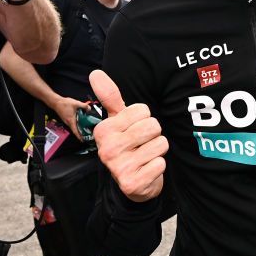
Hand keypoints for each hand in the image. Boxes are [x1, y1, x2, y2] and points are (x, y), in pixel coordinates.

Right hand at [52, 96, 87, 138]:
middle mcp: (68, 122)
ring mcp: (67, 121)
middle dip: (81, 133)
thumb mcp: (76, 103)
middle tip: (87, 134)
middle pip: (75, 130)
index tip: (83, 140)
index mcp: (71, 120)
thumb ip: (84, 106)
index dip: (79, 136)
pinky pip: (72, 123)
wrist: (56, 102)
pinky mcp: (66, 119)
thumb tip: (89, 109)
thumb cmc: (64, 104)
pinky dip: (77, 124)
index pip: (75, 131)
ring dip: (79, 128)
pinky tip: (80, 121)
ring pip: (74, 127)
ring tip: (85, 129)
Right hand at [89, 69, 167, 201]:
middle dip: (153, 134)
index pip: (142, 110)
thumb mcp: (117, 120)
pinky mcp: (132, 183)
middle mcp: (108, 148)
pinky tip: (146, 170)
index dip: (143, 118)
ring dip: (157, 150)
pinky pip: (161, 163)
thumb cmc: (126, 144)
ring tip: (145, 156)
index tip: (133, 129)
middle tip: (141, 144)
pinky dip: (158, 166)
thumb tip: (95, 73)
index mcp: (103, 130)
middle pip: (153, 125)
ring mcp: (119, 167)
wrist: (132, 183)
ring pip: (160, 143)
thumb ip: (110, 96)